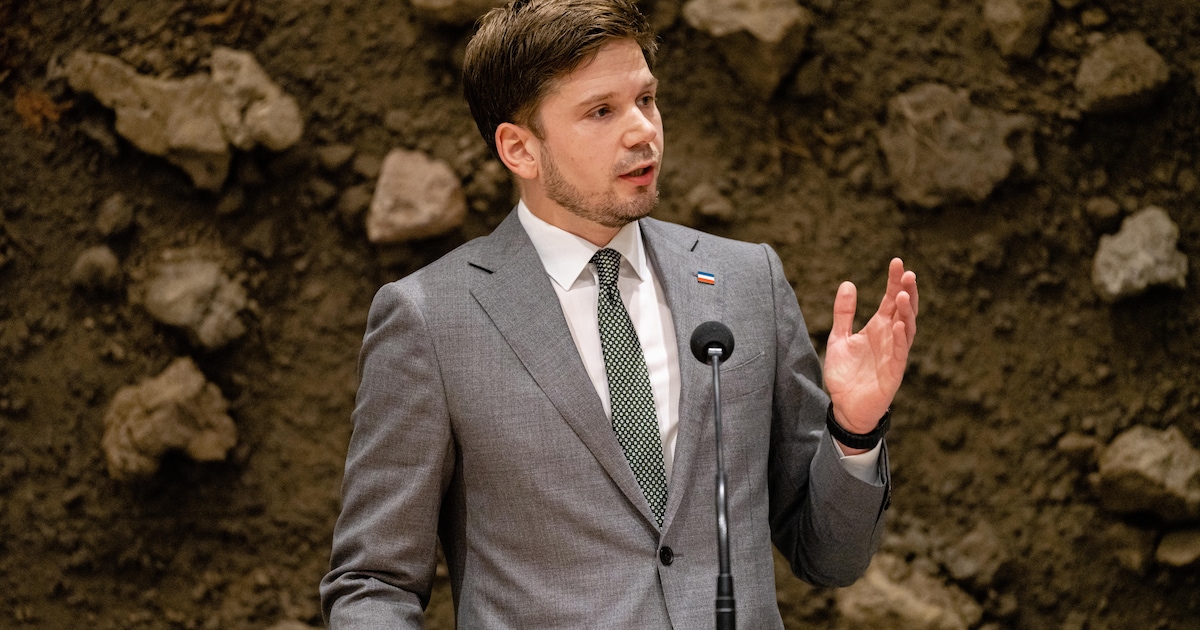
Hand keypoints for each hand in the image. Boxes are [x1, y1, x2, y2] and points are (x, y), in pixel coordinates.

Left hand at [824, 258, 918, 437]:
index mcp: (878, 328)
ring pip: (907, 328)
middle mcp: (889, 338)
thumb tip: (849, 284)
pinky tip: (898, 323)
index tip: (896, 261)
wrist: (845, 407)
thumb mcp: (839, 338)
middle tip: (908, 273)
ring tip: (904, 293)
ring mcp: (894, 354)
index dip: (894, 281)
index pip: (890, 300)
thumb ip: (844, 313)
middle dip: (907, 291)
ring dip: (907, 311)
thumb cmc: (845, 375)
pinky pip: (900, 352)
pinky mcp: (894, 372)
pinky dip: (900, 337)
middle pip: (904, 310)